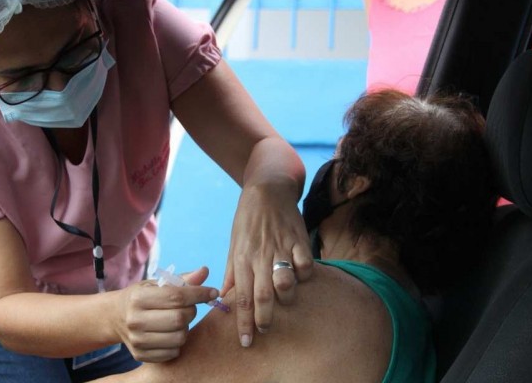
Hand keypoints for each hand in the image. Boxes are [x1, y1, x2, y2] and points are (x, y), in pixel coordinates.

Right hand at [114, 267, 217, 361]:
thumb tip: (205, 271)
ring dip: (186, 328)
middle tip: (189, 307)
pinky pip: (173, 352)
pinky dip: (178, 342)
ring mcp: (137, 340)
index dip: (199, 294)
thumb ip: (182, 279)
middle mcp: (135, 320)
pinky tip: (171, 333)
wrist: (116, 317)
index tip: (213, 292)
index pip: (176, 296)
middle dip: (192, 311)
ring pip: (179, 337)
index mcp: (139, 298)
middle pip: (179, 318)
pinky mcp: (141, 355)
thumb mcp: (157, 284)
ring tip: (178, 320)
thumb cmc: (142, 297)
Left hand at [222, 182, 312, 347]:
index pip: (241, 297)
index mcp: (242, 258)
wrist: (267, 189)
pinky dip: (304, 276)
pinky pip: (305, 266)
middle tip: (265, 331)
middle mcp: (260, 256)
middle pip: (262, 296)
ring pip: (285, 283)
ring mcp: (280, 248)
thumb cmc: (247, 220)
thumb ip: (232, 271)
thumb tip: (225, 297)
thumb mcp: (234, 244)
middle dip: (264, 319)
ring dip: (286, 299)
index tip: (246, 342)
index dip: (243, 322)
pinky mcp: (298, 240)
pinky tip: (300, 276)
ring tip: (284, 303)